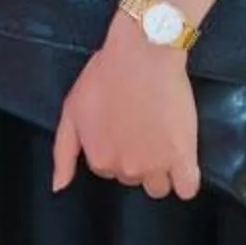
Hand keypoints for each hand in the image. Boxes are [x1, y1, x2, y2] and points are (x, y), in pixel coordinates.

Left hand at [51, 16, 202, 201]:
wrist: (142, 56)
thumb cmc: (104, 78)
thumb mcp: (71, 111)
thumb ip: (63, 152)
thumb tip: (58, 188)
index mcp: (99, 160)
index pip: (107, 169)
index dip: (113, 148)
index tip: (120, 127)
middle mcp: (126, 169)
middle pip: (132, 178)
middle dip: (135, 158)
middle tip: (140, 127)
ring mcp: (156, 165)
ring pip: (158, 187)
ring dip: (160, 170)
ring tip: (161, 141)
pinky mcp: (184, 158)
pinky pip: (187, 188)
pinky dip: (185, 180)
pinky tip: (182, 162)